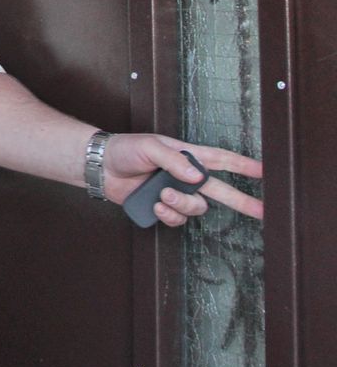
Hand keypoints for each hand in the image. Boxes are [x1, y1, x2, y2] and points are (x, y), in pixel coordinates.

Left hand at [102, 133, 263, 226]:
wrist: (101, 167)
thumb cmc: (124, 150)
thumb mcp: (150, 147)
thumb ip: (174, 161)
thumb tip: (197, 176)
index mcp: (186, 156)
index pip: (221, 160)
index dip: (243, 165)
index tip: (265, 171)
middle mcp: (184, 176)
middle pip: (220, 190)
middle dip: (242, 200)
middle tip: (262, 211)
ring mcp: (174, 193)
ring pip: (196, 207)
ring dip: (183, 204)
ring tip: (164, 195)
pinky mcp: (162, 207)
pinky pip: (177, 219)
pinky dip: (169, 215)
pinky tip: (156, 205)